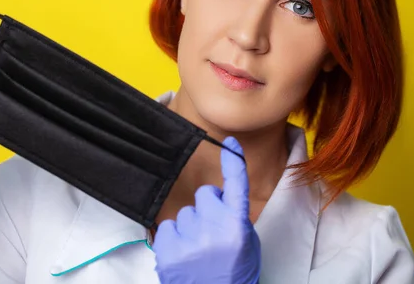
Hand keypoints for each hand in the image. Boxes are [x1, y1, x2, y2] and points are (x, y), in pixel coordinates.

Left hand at [152, 136, 260, 283]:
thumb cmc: (234, 274)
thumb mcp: (246, 244)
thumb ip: (234, 217)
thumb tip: (220, 198)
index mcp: (237, 226)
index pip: (236, 186)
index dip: (232, 162)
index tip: (229, 143)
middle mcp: (213, 229)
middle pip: (204, 195)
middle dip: (207, 207)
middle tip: (212, 230)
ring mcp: (188, 239)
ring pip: (184, 212)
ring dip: (190, 226)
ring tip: (198, 250)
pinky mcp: (167, 250)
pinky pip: (166, 226)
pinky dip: (174, 238)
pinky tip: (184, 254)